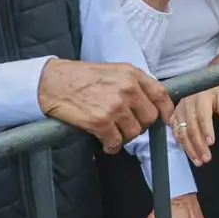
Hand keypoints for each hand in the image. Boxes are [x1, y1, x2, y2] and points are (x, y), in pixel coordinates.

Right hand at [38, 59, 172, 151]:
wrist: (52, 82)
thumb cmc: (81, 77)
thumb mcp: (113, 71)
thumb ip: (133, 84)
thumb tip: (150, 103)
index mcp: (132, 74)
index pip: (161, 95)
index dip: (166, 111)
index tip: (165, 121)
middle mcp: (127, 89)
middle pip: (149, 118)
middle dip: (140, 125)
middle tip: (126, 126)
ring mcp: (115, 105)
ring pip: (134, 132)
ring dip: (124, 137)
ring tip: (112, 132)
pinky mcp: (100, 121)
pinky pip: (116, 142)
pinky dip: (111, 146)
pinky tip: (105, 143)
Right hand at [172, 86, 218, 164]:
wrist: (200, 85)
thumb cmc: (213, 93)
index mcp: (200, 98)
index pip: (202, 116)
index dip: (206, 130)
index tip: (211, 143)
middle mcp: (187, 104)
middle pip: (191, 128)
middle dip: (198, 145)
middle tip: (206, 158)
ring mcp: (178, 111)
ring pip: (181, 132)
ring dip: (189, 148)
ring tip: (198, 161)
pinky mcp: (174, 116)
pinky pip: (175, 132)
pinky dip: (181, 143)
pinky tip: (188, 153)